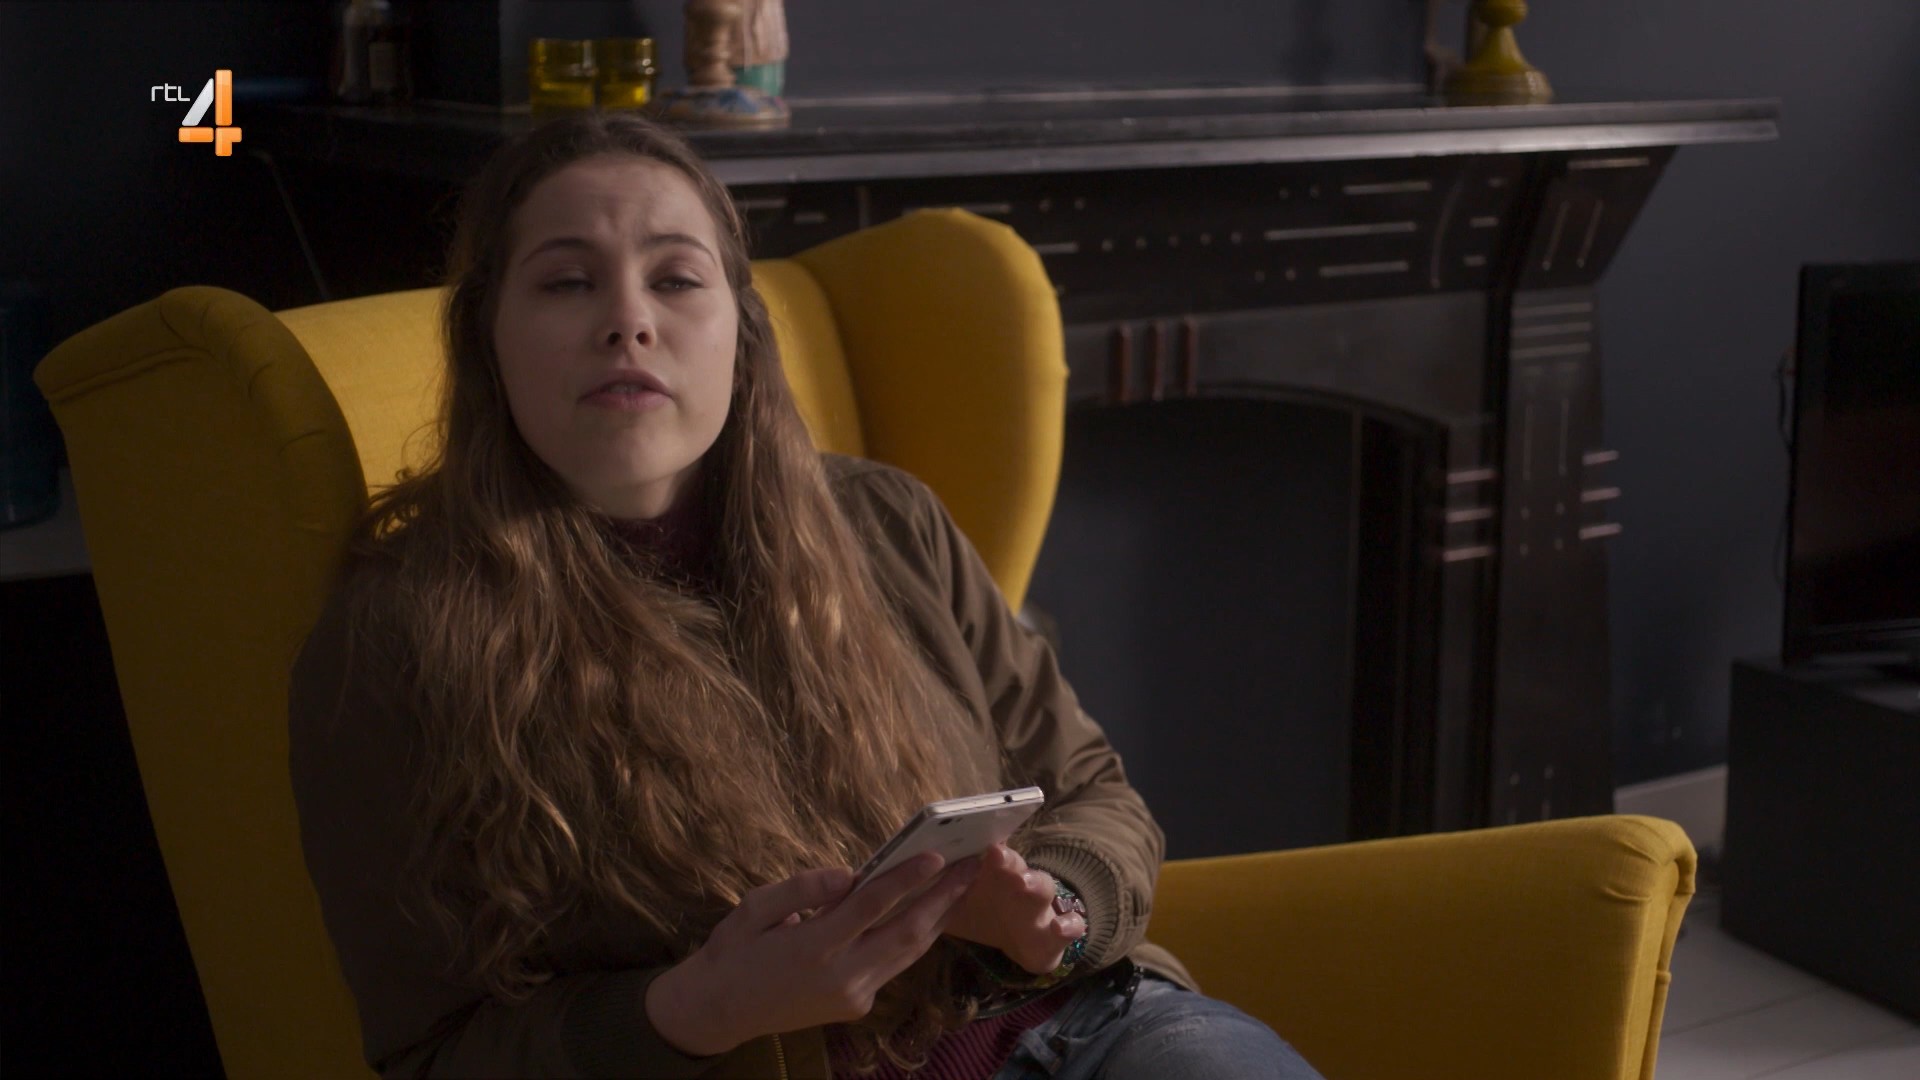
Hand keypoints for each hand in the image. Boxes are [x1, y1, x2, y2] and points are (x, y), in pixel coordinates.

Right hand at [646, 851, 982, 1056]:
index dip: (906, 880)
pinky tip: (928, 911)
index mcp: (812, 948)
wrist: (719, 1012)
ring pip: (910, 954)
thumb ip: (802, 888)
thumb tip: (849, 873)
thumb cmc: (734, 952)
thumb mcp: (752, 909)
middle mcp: (841, 976)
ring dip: (939, 917)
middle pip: (906, 933)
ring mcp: (853, 996)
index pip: (871, 907)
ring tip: (962, 883)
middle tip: (973, 865)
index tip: (937, 856)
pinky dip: (915, 936)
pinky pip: (894, 965)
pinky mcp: (857, 1006)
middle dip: (943, 898)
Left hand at [939, 843, 1086, 975]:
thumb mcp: (957, 903)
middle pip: (1016, 865)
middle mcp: (1020, 882)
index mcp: (993, 872)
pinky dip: (1069, 925)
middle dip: (1006, 858)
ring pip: (1045, 889)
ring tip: (1024, 883)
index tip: (963, 836)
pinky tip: (1062, 927)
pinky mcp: (1056, 933)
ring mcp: (1041, 906)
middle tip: (995, 853)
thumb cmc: (985, 912)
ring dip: (1035, 883)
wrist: (1024, 941)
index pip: (988, 853)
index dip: (977, 845)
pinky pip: (1071, 925)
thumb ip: (937, 888)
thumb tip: (898, 874)